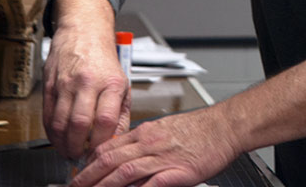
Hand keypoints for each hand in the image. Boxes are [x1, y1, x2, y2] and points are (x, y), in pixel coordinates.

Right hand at [43, 0, 130, 159]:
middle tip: (81, 156)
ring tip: (69, 151)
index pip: (107, 120)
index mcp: (112, 83)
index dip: (102, 142)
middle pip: (80, 124)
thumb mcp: (122, 82)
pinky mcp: (50, 85)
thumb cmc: (104, 58)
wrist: (83, 30)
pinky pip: (47, 116)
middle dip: (79, 148)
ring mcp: (67, 84)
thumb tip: (116, 139)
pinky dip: (52, 132)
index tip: (100, 151)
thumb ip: (121, 113)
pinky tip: (58, 138)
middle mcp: (89, 83)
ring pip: (60, 123)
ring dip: (63, 144)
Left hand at [69, 106, 238, 186]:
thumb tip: (127, 154)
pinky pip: (151, 183)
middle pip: (110, 160)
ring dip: (103, 186)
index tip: (79, 173)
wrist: (226, 126)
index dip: (90, 163)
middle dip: (88, 177)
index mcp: (146, 133)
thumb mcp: (166, 129)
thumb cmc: (202, 130)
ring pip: (124, 172)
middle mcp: (149, 144)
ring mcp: (163, 158)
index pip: (109, 147)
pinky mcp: (178, 171)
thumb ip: (146, 142)